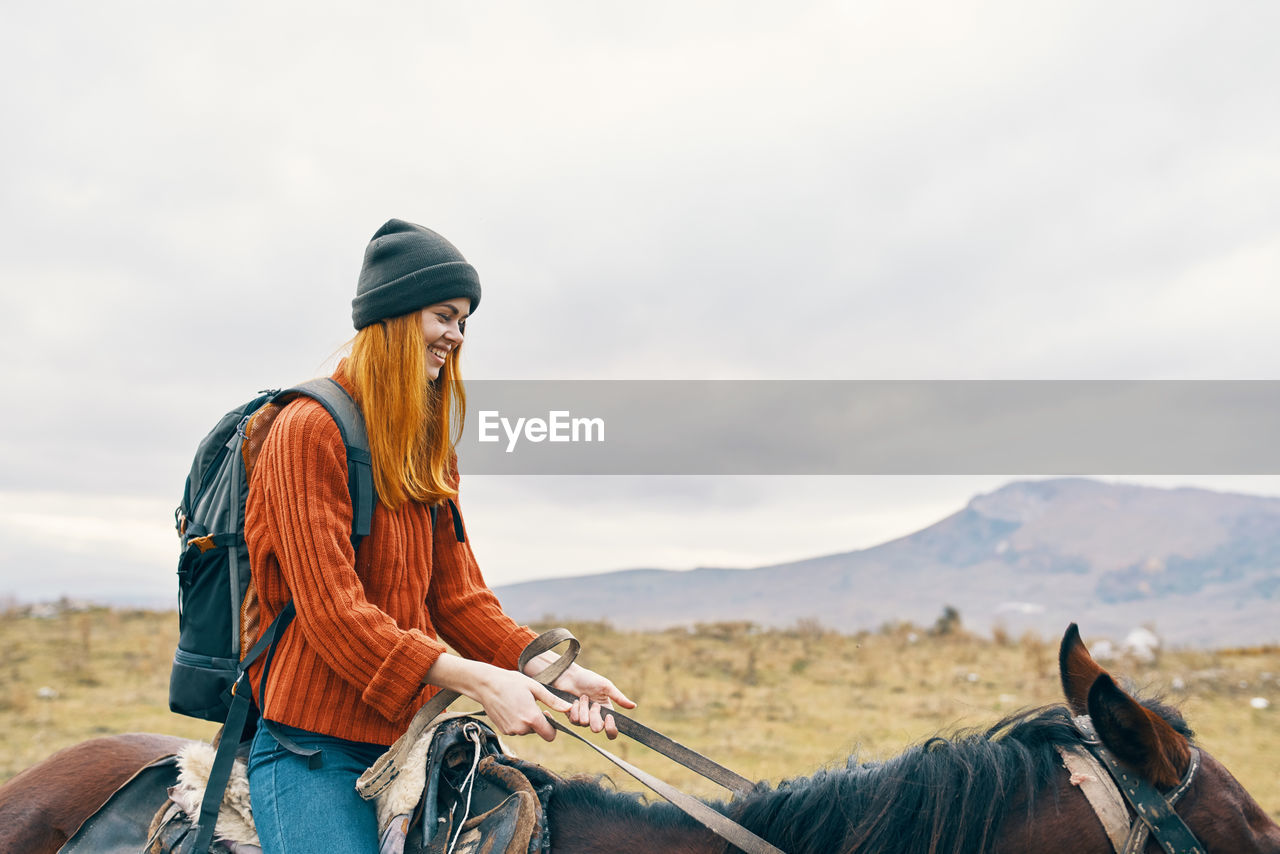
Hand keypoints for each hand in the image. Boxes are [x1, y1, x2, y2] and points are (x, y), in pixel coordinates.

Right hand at [426, 654, 570, 741]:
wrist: (486, 685)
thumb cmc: (512, 682)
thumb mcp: (535, 688)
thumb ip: (553, 701)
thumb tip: (569, 708)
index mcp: (532, 718)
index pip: (550, 736)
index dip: (552, 727)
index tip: (546, 713)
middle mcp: (521, 728)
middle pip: (538, 732)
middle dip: (538, 721)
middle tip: (531, 704)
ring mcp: (511, 731)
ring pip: (527, 730)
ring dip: (527, 721)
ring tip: (519, 703)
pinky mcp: (503, 731)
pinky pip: (516, 729)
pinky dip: (517, 721)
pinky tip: (511, 707)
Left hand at [525, 655, 635, 739]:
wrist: (570, 676)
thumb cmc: (589, 679)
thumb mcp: (606, 687)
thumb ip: (619, 698)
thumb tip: (634, 706)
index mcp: (606, 712)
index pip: (611, 731)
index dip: (611, 729)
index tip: (608, 717)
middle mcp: (595, 718)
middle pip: (597, 728)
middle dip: (594, 715)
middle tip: (593, 702)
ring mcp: (583, 719)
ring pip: (584, 723)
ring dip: (584, 708)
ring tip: (582, 697)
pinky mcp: (572, 717)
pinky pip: (574, 720)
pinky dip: (575, 709)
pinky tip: (574, 701)